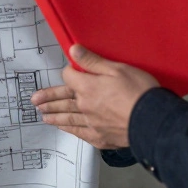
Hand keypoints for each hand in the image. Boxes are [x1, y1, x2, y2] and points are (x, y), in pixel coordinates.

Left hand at [30, 46, 159, 149]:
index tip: (71, 71)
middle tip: (34, 100)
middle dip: (48, 99)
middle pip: (63, 100)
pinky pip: (80, 133)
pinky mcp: (100, 137)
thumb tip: (73, 50)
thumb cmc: (139, 92)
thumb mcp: (117, 69)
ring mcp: (92, 123)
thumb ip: (93, 61)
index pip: (69, 77)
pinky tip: (64, 128)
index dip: (69, 72)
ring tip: (43, 115)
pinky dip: (70, 130)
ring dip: (54, 115)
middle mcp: (85, 106)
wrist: (152, 121)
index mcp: (88, 87)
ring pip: (68, 118)